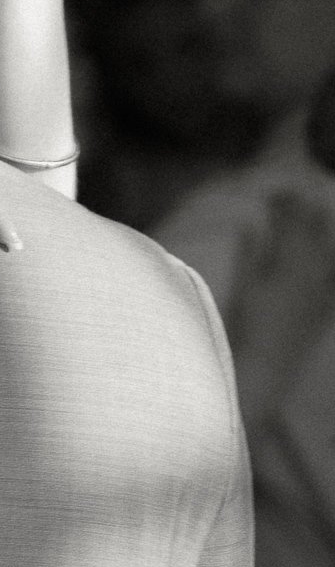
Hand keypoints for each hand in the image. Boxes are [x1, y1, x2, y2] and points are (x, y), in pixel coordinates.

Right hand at [225, 189, 334, 421]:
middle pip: (314, 235)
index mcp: (288, 264)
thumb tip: (251, 226)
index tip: (274, 192)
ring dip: (322, 233)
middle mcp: (312, 275)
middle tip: (295, 198)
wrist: (262, 374)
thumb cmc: (242, 329)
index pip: (291, 223)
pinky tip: (326, 260)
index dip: (285, 204)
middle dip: (306, 213)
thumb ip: (250, 254)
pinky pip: (332, 281)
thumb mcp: (242, 286)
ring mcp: (321, 294)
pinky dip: (329, 265)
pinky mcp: (323, 312)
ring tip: (317, 216)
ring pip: (328, 255)